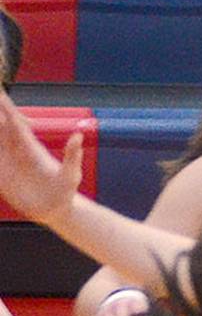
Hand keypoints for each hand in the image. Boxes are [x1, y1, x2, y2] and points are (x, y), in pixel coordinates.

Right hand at [0, 96, 83, 225]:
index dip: (5, 106)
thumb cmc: (64, 191)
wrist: (55, 210)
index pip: (13, 120)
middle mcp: (14, 148)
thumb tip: (78, 136)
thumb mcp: (70, 175)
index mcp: (29, 145)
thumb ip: (72, 156)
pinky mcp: (0, 174)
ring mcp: (4, 159)